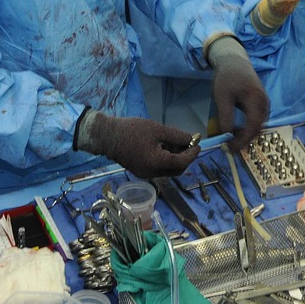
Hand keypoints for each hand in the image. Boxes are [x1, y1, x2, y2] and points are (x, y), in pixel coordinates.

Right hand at [74, 110, 200, 177]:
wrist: (106, 136)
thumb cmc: (131, 130)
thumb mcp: (157, 129)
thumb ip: (176, 136)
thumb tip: (191, 139)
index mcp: (157, 163)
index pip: (182, 162)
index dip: (192, 153)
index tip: (198, 142)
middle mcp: (152, 173)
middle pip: (177, 170)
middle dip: (185, 157)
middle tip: (188, 143)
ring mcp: (146, 174)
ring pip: (168, 170)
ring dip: (176, 159)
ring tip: (176, 142)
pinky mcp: (141, 171)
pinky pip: (159, 169)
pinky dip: (166, 160)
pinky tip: (164, 147)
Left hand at [207, 37, 268, 150]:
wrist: (234, 60)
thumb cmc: (227, 77)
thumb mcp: (222, 96)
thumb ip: (225, 116)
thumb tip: (226, 135)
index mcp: (257, 101)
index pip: (253, 127)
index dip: (242, 140)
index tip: (230, 148)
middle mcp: (265, 104)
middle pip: (257, 128)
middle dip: (244, 140)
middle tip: (229, 146)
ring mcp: (264, 104)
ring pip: (257, 125)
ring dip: (246, 134)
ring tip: (231, 139)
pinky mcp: (261, 104)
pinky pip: (256, 120)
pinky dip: (248, 127)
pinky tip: (236, 129)